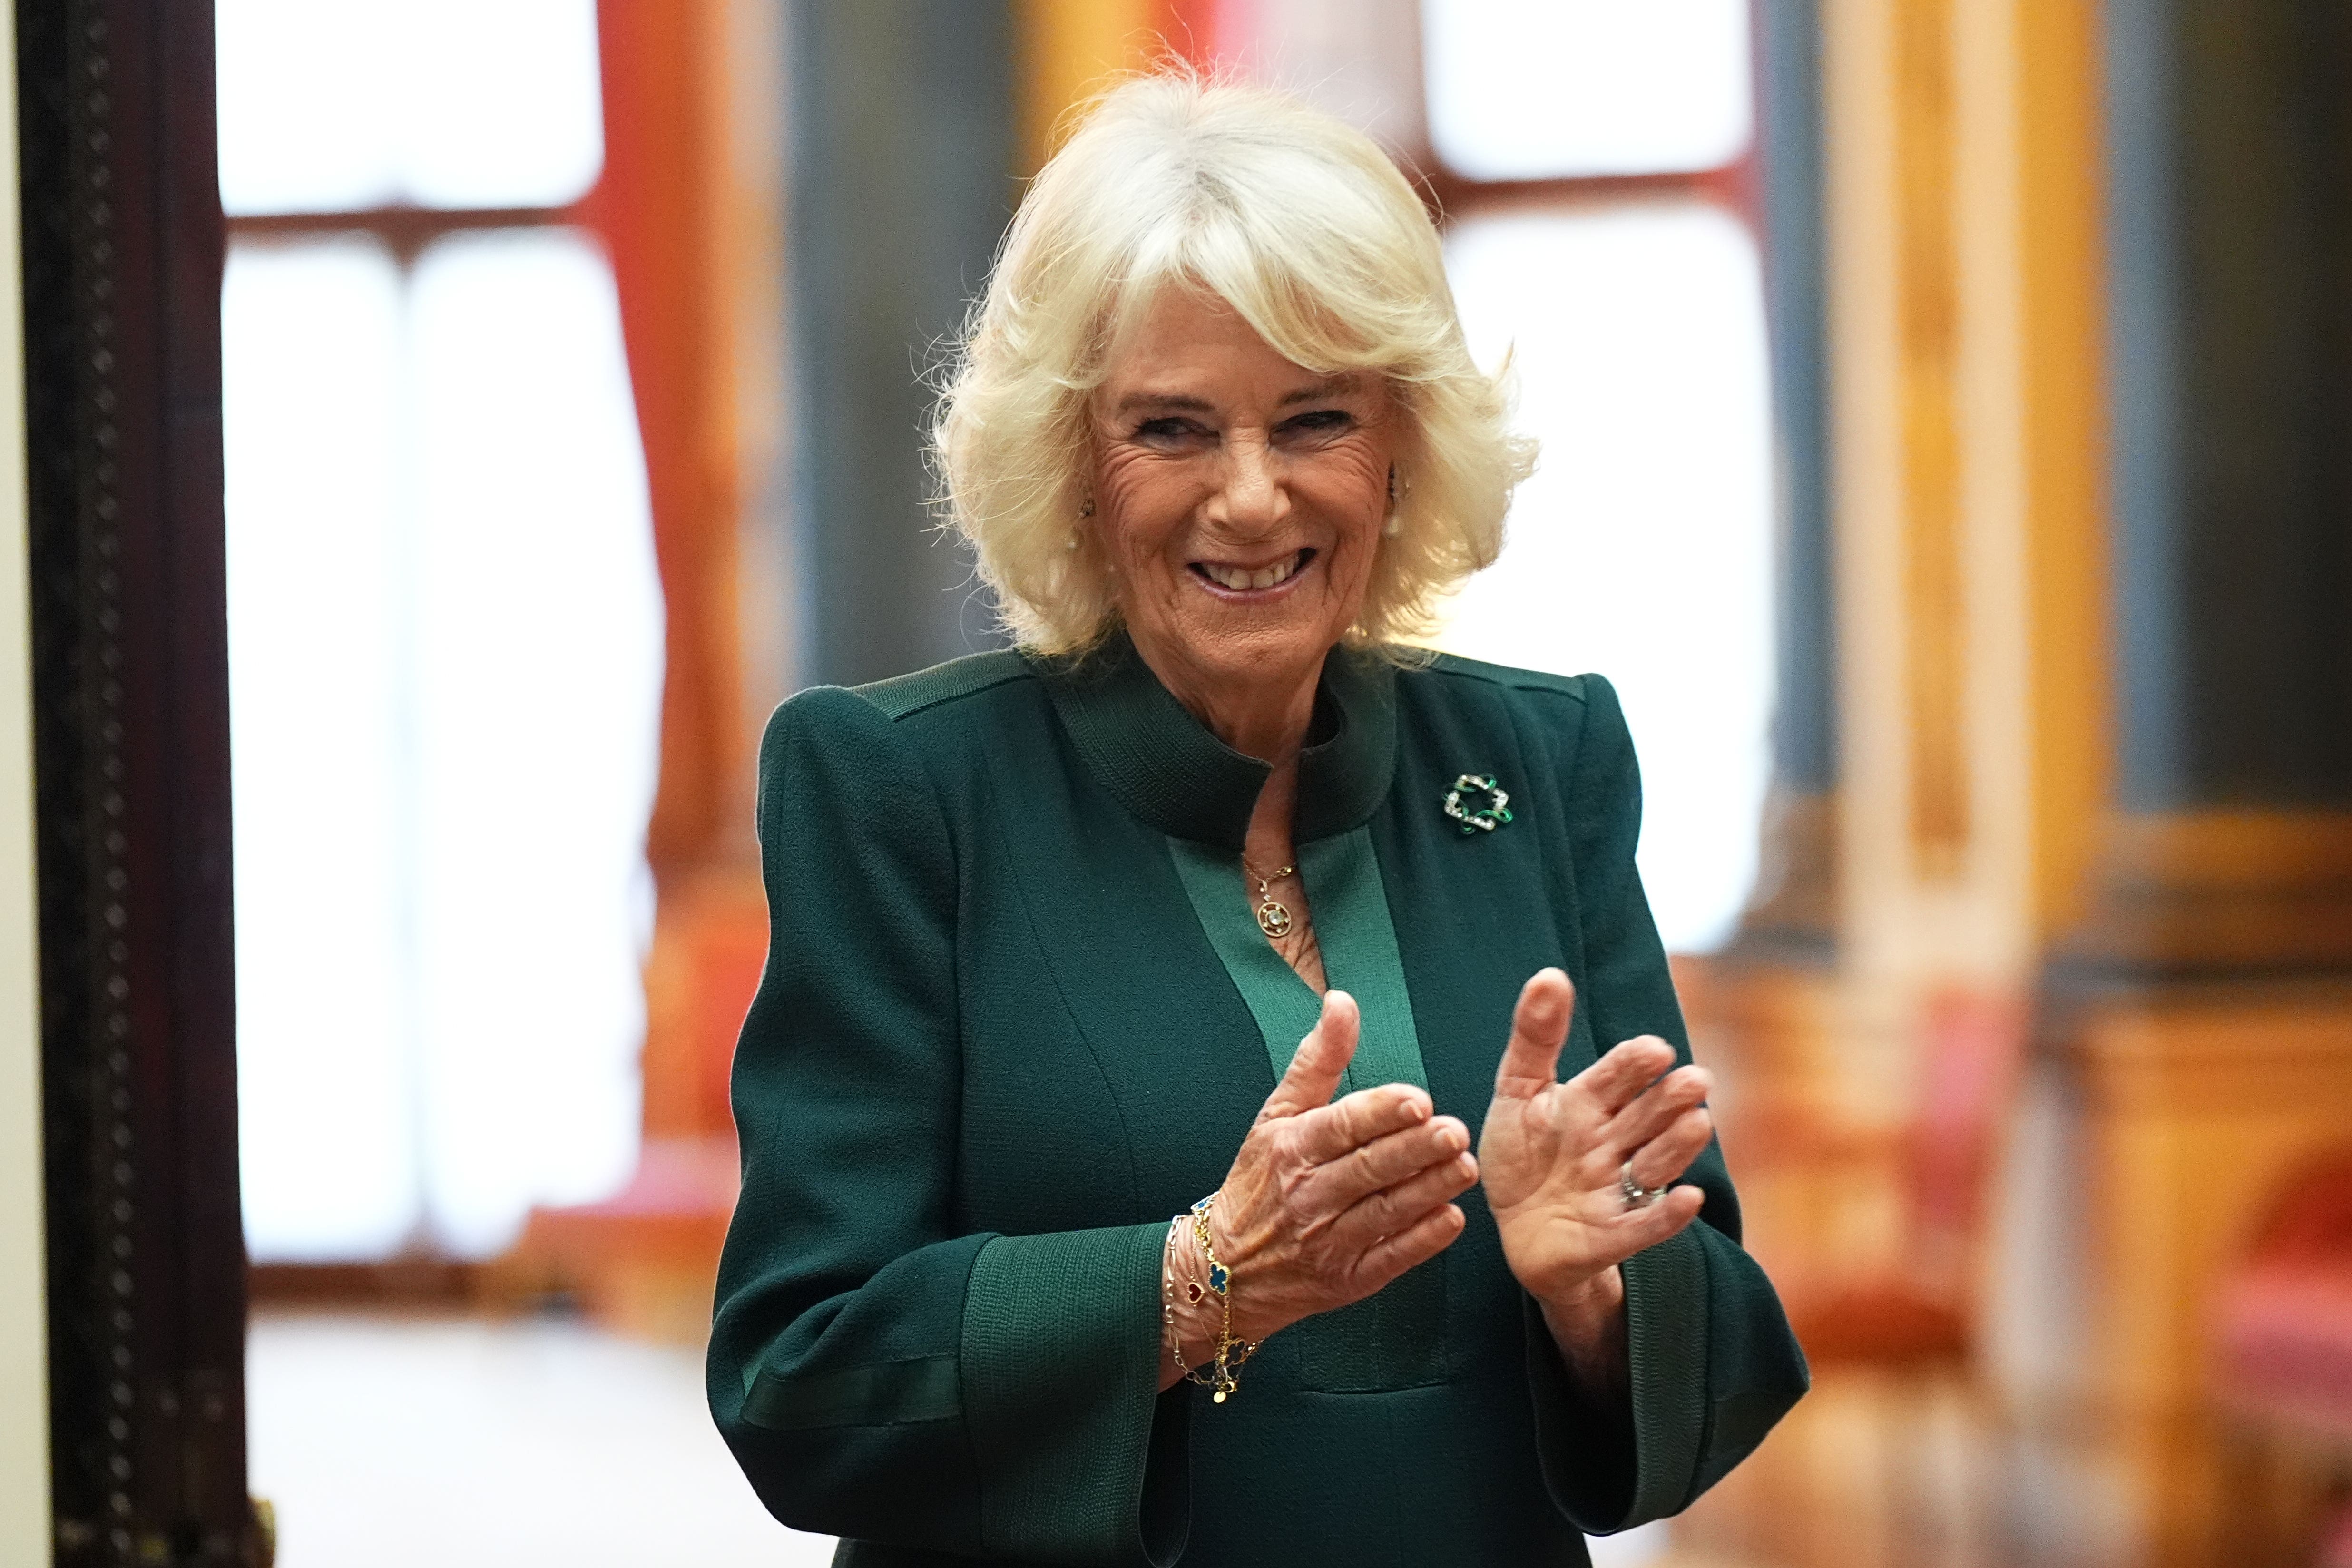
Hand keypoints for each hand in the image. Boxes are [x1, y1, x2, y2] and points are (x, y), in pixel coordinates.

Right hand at [1193, 990, 1478, 1348]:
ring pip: (1385, 1212)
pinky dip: (1421, 1241)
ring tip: (1465, 1167)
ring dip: (1429, 1190)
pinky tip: (1450, 1219)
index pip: (1341, 1127)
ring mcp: (1329, 1240)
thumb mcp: (1277, 1114)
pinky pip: (1390, 1259)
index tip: (1418, 1100)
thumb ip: (1318, 1059)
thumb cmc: (1261, 1180)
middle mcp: (1309, 1194)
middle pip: (1368, 1169)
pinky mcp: (1349, 1278)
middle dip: (1414, 1150)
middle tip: (1454, 1131)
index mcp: (1292, 1148)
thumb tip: (1342, 1002)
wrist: (1226, 1269)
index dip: (1380, 1113)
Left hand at [1478, 969, 1712, 1307]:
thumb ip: (1536, 1037)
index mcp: (1591, 1103)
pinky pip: (1643, 1226)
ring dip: (1677, 1146)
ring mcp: (1617, 1190)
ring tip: (1697, 1123)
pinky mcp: (1611, 1236)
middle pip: (1649, 1117)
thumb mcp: (1518, 1092)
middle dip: (1670, 1099)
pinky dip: (1665, 1216)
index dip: (1636, 1064)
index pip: (1619, 1076)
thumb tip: (1551, 974)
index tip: (1654, 1049)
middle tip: (1694, 1080)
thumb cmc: (1523, 1154)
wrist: (1513, 1229)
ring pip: (1656, 1164)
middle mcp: (1613, 1143)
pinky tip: (1689, 1200)